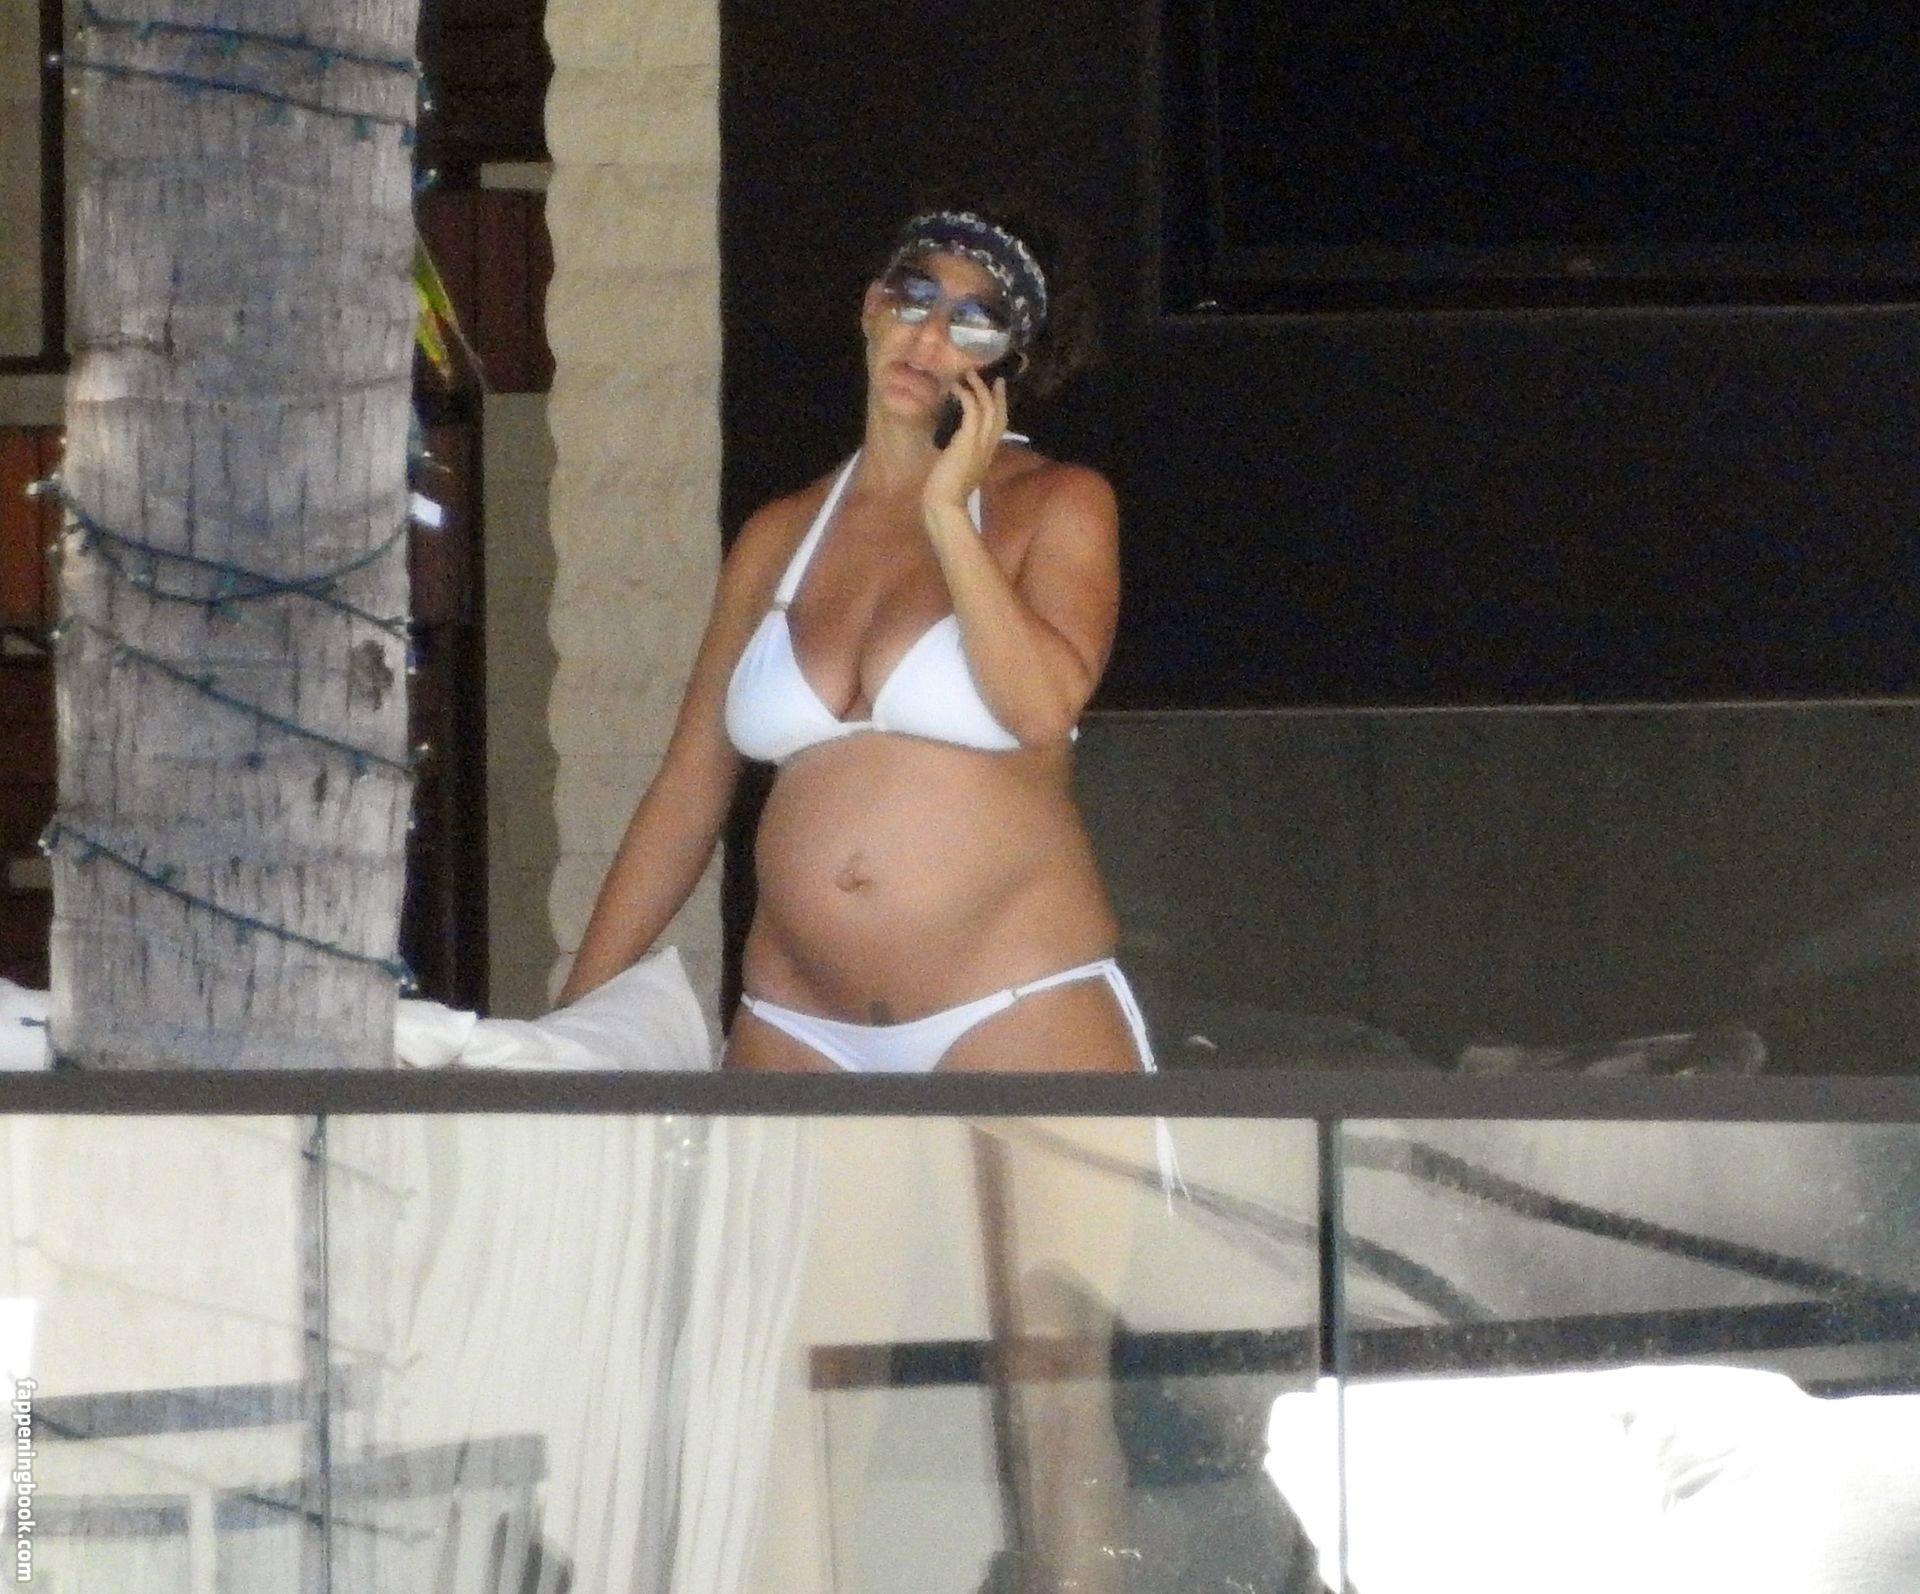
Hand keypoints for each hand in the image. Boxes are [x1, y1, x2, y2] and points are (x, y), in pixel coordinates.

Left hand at [922, 369, 1007, 522]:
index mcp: (987, 455)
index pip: (999, 426)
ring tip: (969, 374)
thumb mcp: (958, 470)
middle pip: (1000, 413)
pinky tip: (956, 388)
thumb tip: (953, 447)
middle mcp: (988, 447)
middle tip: (993, 376)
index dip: (1000, 407)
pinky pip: (971, 411)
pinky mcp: (967, 441)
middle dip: (996, 393)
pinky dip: (965, 396)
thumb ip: (961, 456)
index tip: (996, 393)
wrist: (944, 504)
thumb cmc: (946, 493)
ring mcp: (979, 444)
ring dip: (979, 388)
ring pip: (987, 408)